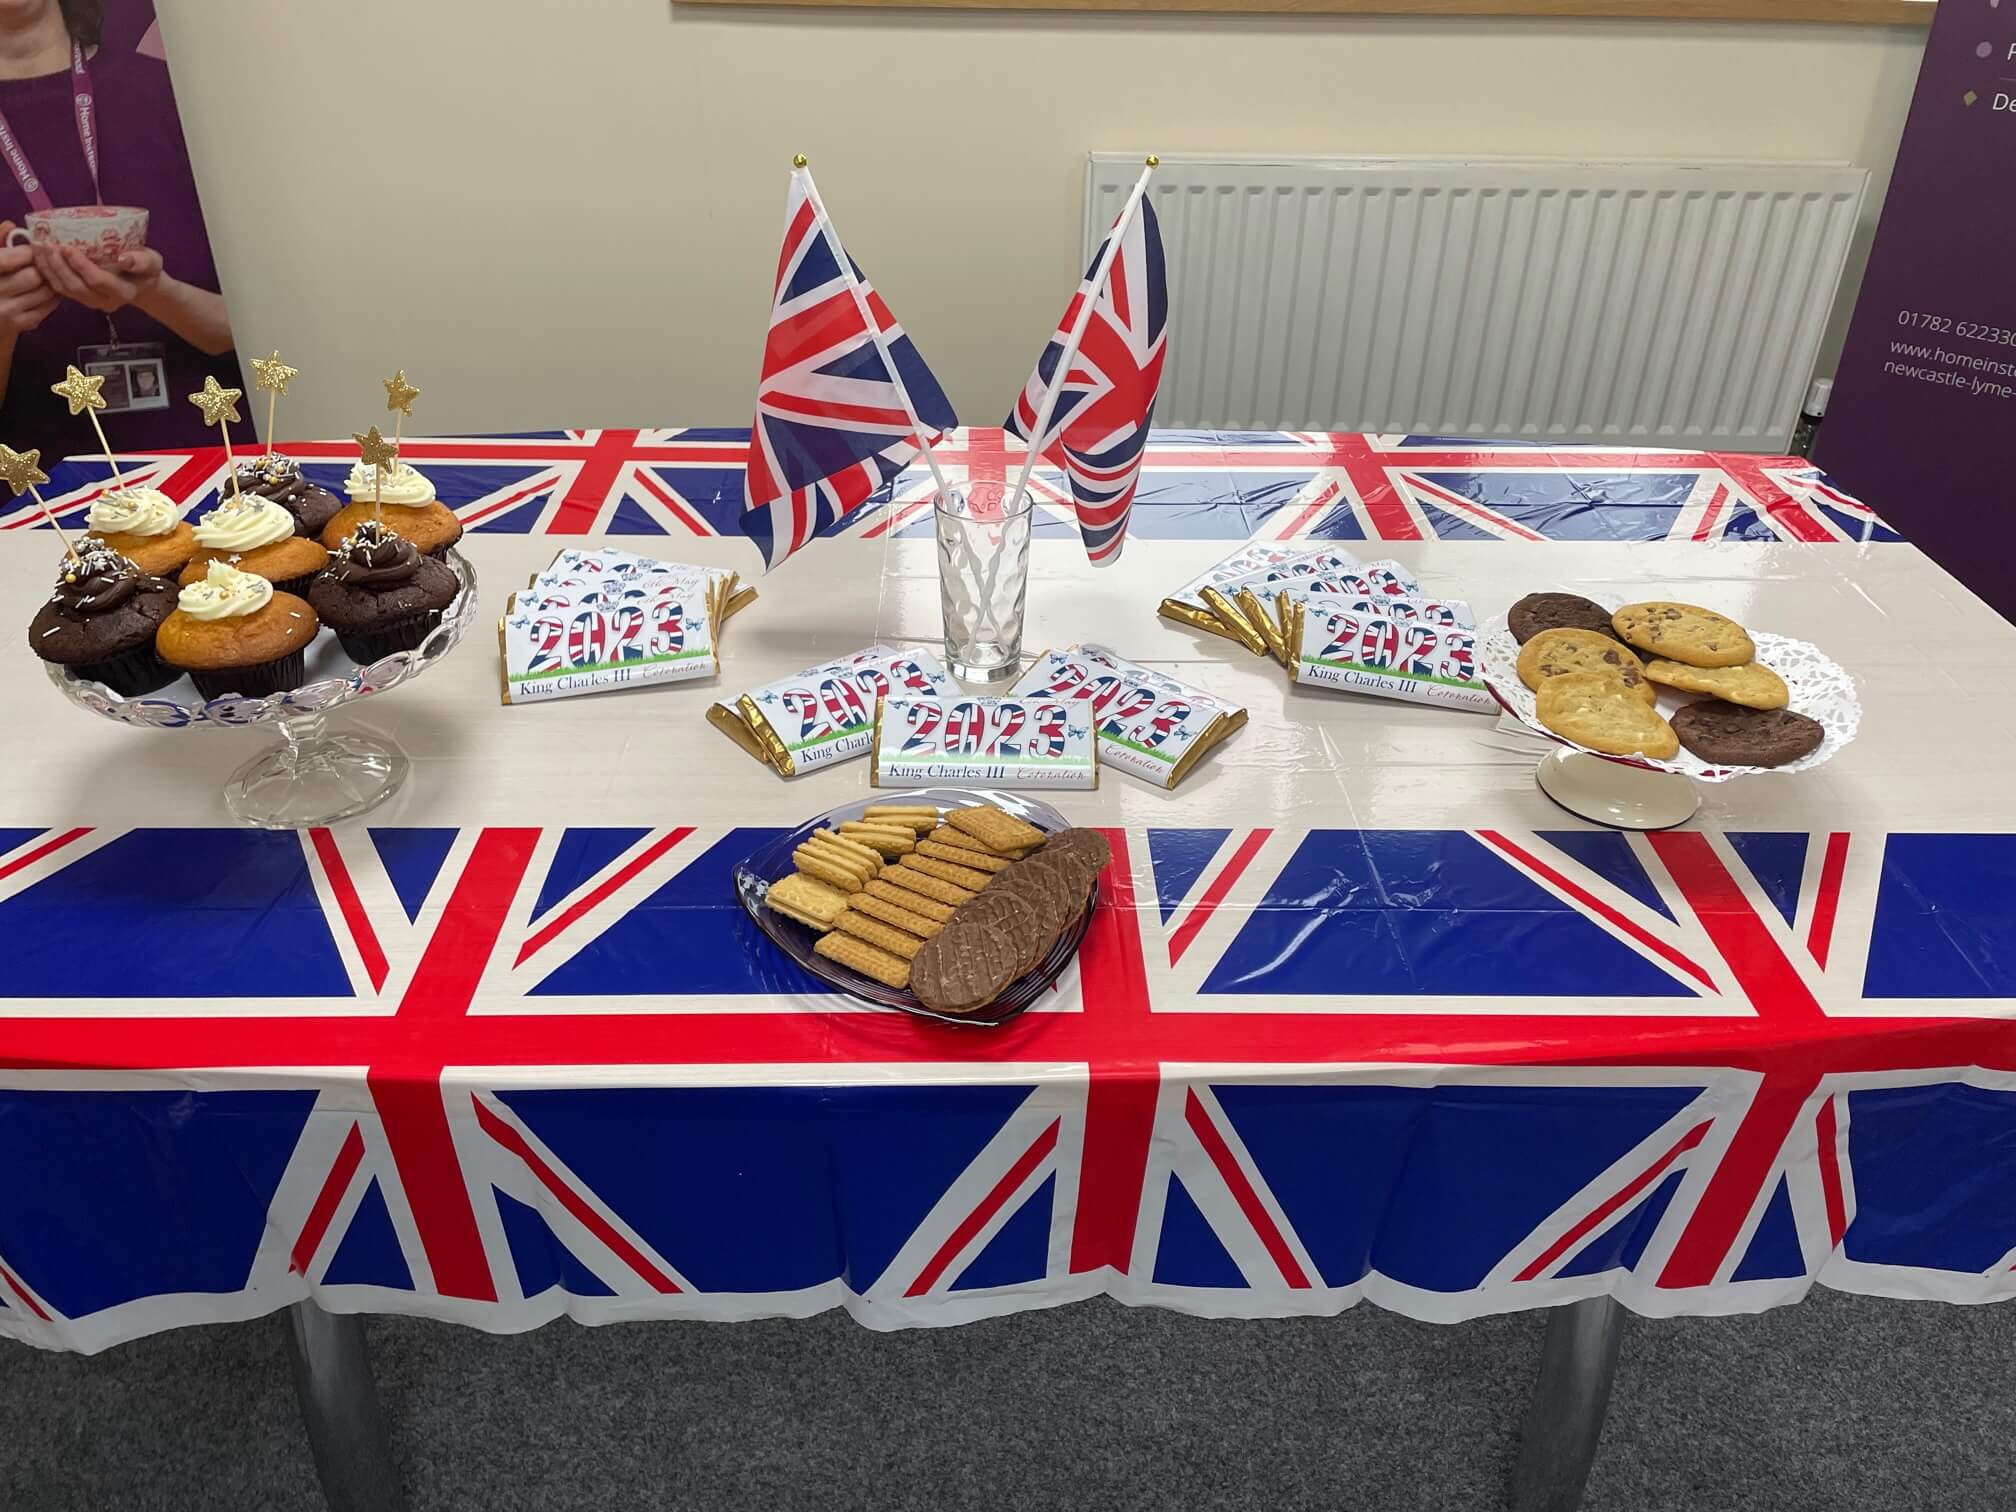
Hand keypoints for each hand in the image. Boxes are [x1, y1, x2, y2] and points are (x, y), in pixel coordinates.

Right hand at [0, 234, 56, 336]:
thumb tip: (11, 226)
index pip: (9, 259)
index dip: (28, 252)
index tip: (35, 250)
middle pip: (33, 275)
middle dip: (43, 268)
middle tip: (46, 265)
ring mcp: (8, 310)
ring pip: (45, 291)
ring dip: (52, 282)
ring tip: (49, 276)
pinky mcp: (21, 323)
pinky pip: (48, 305)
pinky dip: (53, 296)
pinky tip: (48, 291)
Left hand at [34, 243, 163, 314]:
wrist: (140, 283)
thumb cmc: (145, 269)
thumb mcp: (153, 262)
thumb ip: (141, 261)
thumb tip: (123, 258)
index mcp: (123, 292)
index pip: (98, 281)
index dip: (81, 266)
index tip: (67, 247)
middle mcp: (104, 301)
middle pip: (76, 287)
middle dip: (58, 266)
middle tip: (46, 245)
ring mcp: (90, 301)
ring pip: (64, 289)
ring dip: (48, 269)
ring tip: (37, 248)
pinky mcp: (79, 297)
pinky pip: (59, 288)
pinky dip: (46, 272)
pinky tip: (38, 256)